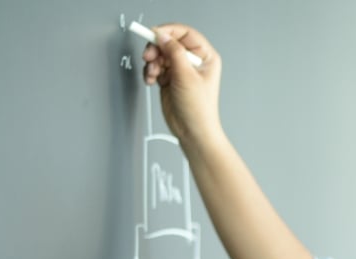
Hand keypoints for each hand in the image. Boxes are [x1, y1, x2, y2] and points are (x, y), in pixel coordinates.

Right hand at [142, 24, 222, 144]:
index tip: (154, 34)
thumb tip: (163, 35)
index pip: (185, 33)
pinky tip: (151, 80)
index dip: (168, 31)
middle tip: (149, 56)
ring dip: (152, 62)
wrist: (192, 131)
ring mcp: (180, 70)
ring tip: (153, 73)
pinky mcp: (169, 78)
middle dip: (157, 48)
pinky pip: (155, 66)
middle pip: (169, 42)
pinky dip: (150, 71)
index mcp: (206, 57)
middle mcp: (193, 61)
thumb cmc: (199, 109)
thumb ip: (173, 52)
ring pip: (160, 54)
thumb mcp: (186, 76)